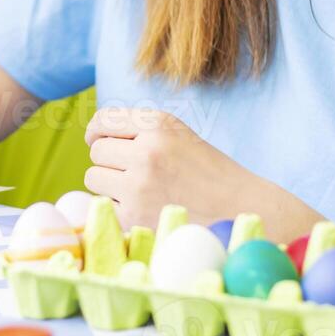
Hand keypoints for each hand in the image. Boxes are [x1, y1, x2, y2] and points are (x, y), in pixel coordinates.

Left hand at [85, 107, 238, 229]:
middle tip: (133, 172)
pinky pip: (103, 205)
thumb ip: (140, 129)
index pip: (105, 119)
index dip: (96, 130)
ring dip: (108, 185)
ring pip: (94, 177)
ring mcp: (138, 185)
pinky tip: (142, 209)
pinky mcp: (134, 216)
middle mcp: (146, 151)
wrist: (241, 209)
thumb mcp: (178, 135)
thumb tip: (92, 135)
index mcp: (158, 124)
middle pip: (97, 150)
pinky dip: (116, 208)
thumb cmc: (208, 172)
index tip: (95, 139)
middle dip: (109, 161)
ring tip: (138, 190)